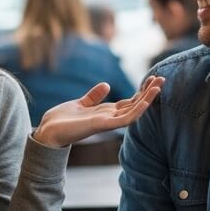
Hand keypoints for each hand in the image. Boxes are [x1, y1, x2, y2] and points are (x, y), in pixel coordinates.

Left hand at [35, 76, 163, 147]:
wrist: (48, 131)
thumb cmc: (62, 120)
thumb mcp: (80, 103)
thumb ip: (94, 96)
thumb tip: (107, 85)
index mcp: (105, 112)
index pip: (128, 101)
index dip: (141, 91)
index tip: (152, 79)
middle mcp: (109, 117)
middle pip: (134, 104)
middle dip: (148, 92)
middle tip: (162, 79)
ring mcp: (107, 122)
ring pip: (134, 110)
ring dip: (147, 98)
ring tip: (159, 85)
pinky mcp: (102, 125)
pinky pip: (124, 119)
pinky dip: (136, 111)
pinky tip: (145, 101)